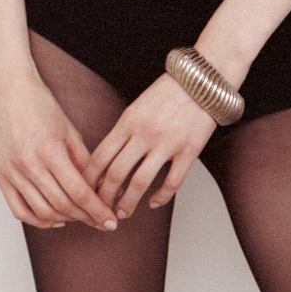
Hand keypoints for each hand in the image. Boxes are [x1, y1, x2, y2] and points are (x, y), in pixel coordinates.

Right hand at [0, 66, 118, 230]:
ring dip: (65, 220)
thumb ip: (83, 160)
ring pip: (42, 212)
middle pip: (62, 205)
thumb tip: (100, 187)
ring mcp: (11, 172)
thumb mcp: (68, 129)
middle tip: (100, 221)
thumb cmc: (40, 104)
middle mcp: (28, 163)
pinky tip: (55, 219)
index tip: (110, 221)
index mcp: (49, 149)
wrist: (7, 89)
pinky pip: (19, 210)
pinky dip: (39, 220)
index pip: (78, 191)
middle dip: (86, 218)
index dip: (97, 210)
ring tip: (80, 217)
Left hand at [83, 74, 216, 218]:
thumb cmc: (169, 90)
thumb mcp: (138, 105)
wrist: (204, 78)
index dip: (90, 179)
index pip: (100, 156)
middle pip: (116, 173)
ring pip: (140, 183)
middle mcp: (145, 133)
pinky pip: (172, 182)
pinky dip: (160, 197)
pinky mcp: (189, 150)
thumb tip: (108, 160)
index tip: (86, 191)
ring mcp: (167, 143)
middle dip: (104, 197)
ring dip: (128, 203)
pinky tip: (153, 202)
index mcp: (129, 120)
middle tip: (101, 209)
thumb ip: (124, 130)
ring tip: (122, 213)